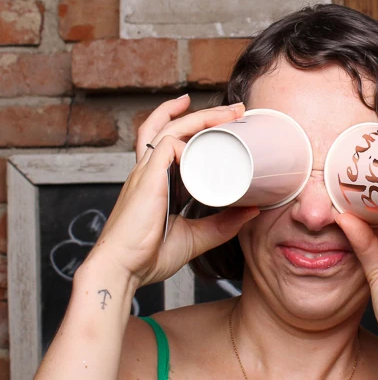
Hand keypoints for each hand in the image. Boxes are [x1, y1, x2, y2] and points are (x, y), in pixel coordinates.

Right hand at [85, 95, 258, 288]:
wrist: (122, 270)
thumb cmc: (149, 255)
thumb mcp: (197, 237)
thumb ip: (223, 224)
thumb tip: (253, 210)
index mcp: (157, 181)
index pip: (169, 142)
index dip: (191, 128)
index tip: (221, 122)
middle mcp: (148, 172)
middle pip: (170, 127)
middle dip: (203, 113)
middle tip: (235, 109)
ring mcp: (145, 173)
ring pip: (170, 129)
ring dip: (201, 118)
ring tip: (229, 113)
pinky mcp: (146, 179)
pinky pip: (166, 146)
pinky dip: (187, 139)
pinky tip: (209, 139)